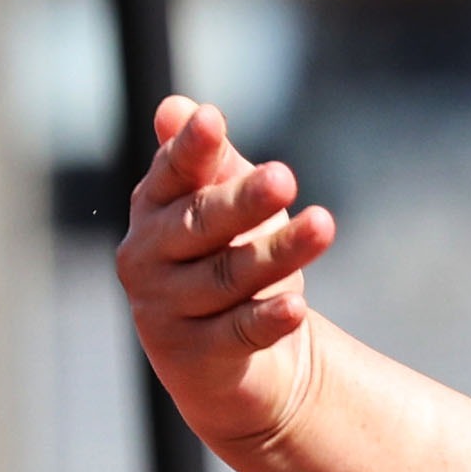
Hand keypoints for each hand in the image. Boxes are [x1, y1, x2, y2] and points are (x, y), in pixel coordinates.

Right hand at [118, 98, 340, 455]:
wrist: (237, 363)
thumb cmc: (229, 261)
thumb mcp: (226, 205)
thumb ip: (209, 161)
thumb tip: (177, 108)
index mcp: (154, 208)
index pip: (172, 173)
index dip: (192, 148)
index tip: (213, 119)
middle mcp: (147, 257)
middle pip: (201, 223)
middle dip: (242, 200)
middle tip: (284, 177)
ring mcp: (165, 310)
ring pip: (228, 276)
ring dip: (278, 252)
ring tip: (323, 226)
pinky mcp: (193, 358)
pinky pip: (238, 333)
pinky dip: (268, 319)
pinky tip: (296, 307)